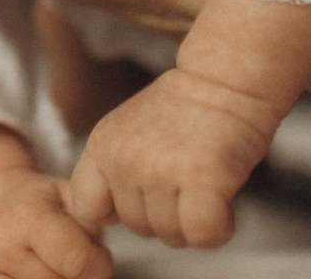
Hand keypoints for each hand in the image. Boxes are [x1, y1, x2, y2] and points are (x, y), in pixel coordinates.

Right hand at [0, 167, 111, 278]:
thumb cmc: (35, 202)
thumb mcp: (67, 196)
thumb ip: (90, 222)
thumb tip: (101, 263)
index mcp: (26, 216)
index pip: (77, 261)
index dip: (98, 264)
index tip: (97, 257)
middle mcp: (0, 248)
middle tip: (73, 264)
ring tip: (54, 268)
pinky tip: (38, 276)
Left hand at [68, 66, 276, 249]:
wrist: (224, 76)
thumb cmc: (184, 107)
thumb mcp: (129, 129)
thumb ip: (114, 168)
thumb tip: (105, 218)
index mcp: (103, 146)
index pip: (86, 210)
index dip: (112, 218)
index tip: (137, 204)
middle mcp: (125, 160)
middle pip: (139, 229)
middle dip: (166, 214)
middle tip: (186, 176)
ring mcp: (161, 170)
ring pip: (172, 235)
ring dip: (193, 220)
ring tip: (204, 179)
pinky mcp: (201, 178)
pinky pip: (202, 235)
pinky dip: (218, 228)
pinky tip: (223, 201)